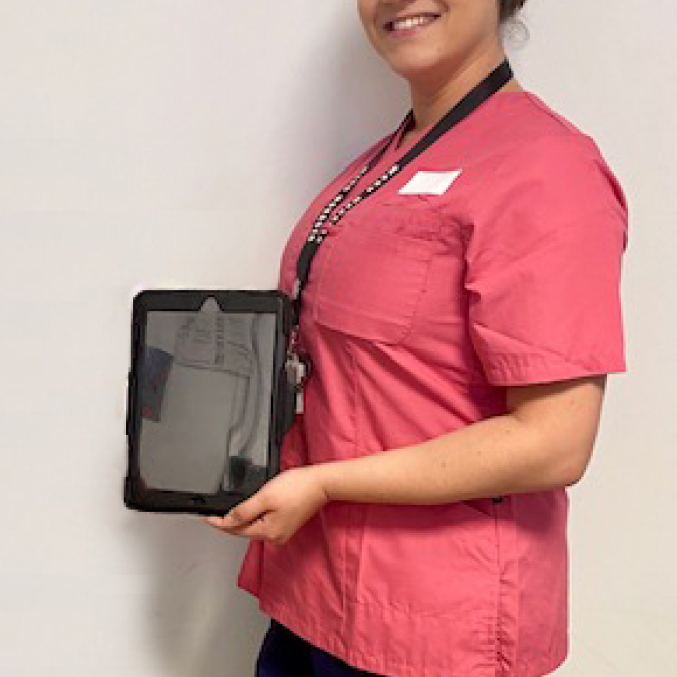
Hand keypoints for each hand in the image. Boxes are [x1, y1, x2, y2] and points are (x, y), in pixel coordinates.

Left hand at [201, 465, 329, 543]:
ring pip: (253, 527)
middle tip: (211, 514)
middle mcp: (274, 537)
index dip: (217, 522)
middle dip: (227, 522)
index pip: (234, 529)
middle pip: (243, 530)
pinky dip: (254, 517)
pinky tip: (250, 509)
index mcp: (267, 532)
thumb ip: (244, 511)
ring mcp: (281, 532)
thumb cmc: (296, 488)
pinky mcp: (287, 524)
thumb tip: (227, 521)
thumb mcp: (265, 497)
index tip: (204, 517)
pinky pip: (264, 523)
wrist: (321, 483)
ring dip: (241, 519)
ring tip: (227, 511)